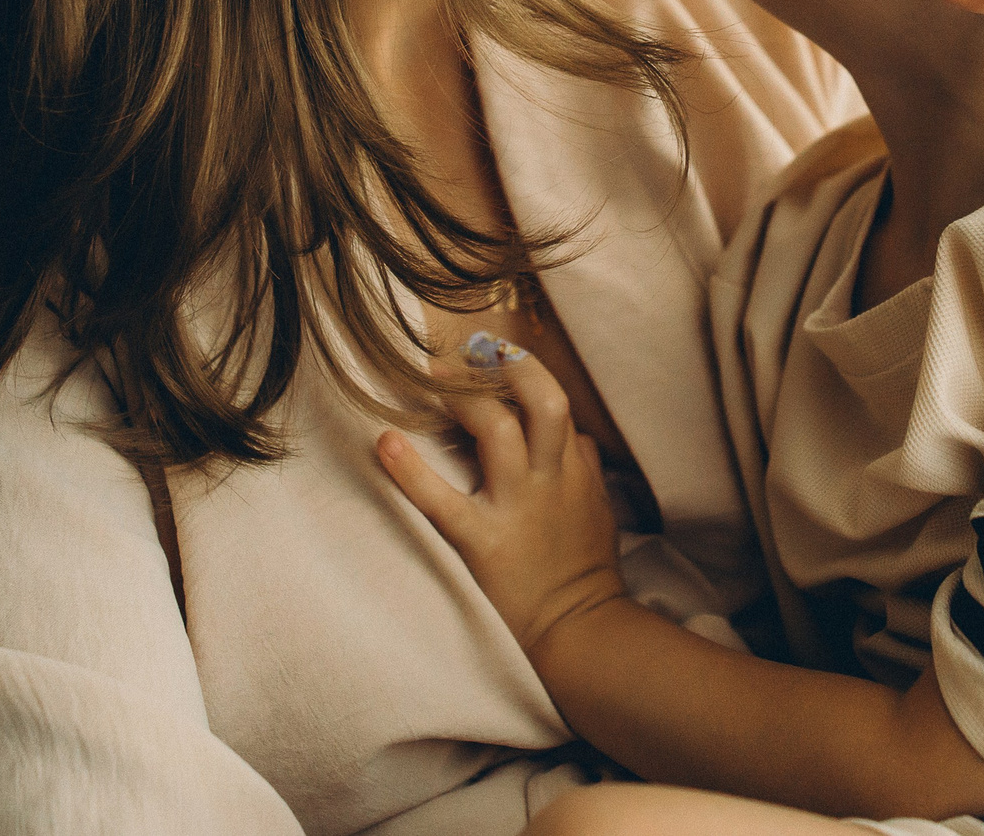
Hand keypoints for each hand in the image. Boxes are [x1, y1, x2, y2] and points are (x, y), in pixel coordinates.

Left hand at [377, 346, 630, 656]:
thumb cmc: (584, 569)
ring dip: (463, 399)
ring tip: (430, 381)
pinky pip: (443, 500)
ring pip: (497, 430)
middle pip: (540, 400)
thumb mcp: (598, 508)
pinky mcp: (482, 542)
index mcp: (573, 470)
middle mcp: (549, 479)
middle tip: (465, 353)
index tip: (494, 352)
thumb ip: (584, 467)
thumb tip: (577, 436)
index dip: (523, 368)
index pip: (554, 401)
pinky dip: (411, 470)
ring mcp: (517, 507)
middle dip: (504, 366)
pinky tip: (386, 442)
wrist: (578, 631)